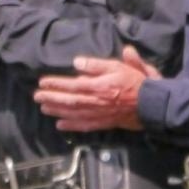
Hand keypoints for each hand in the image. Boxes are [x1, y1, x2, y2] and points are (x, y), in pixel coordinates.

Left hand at [34, 45, 153, 132]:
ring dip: (57, 111)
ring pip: (74, 113)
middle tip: (36, 96)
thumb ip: (98, 65)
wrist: (152, 103)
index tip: (43, 82)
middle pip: (69, 101)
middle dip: (52, 98)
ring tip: (43, 108)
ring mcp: (99, 114)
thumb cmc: (137, 81)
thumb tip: (77, 62)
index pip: (73, 85)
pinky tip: (60, 125)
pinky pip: (84, 125)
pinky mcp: (104, 123)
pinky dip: (71, 126)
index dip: (56, 84)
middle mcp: (96, 102)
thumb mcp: (120, 65)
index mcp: (100, 86)